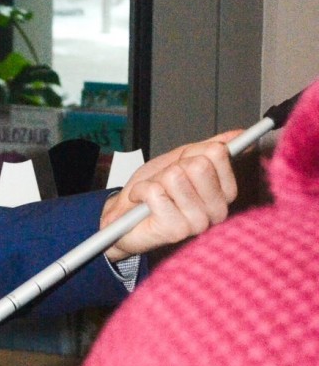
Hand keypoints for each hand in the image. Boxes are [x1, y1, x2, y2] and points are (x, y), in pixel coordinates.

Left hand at [101, 131, 239, 258]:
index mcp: (224, 192)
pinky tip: (143, 202)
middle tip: (165, 182)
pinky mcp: (176, 230)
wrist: (126, 217)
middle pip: (198, 164)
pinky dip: (141, 190)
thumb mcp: (179, 161)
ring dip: (156, 180)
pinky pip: (154, 192)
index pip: (217, 153)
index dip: (190, 154)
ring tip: (155, 194)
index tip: (182, 165)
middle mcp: (217, 209)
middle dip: (173, 167)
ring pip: (175, 177)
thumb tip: (238, 134)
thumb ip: (207, 148)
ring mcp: (198, 222)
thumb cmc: (153, 191)